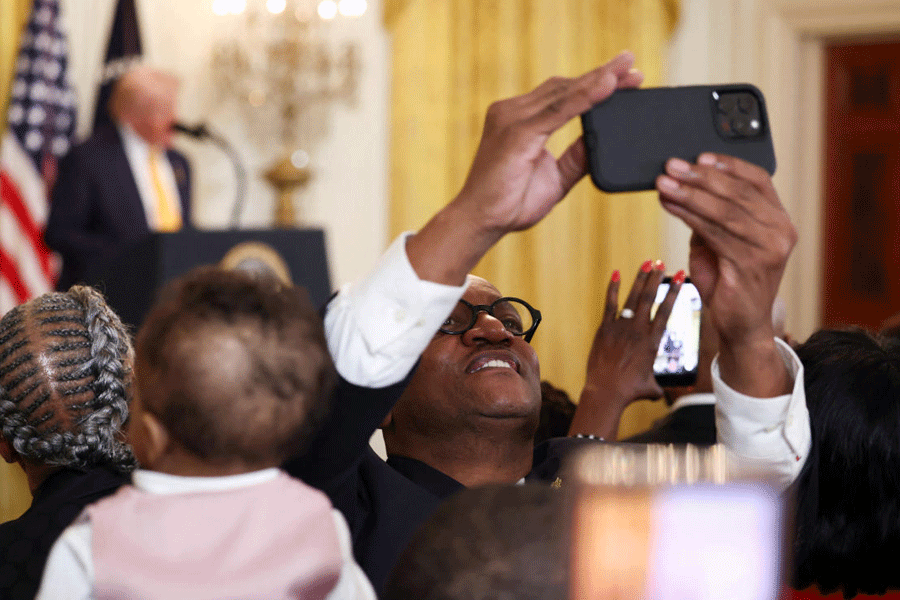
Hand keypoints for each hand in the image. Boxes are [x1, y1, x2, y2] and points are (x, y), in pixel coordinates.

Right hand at [407, 51, 643, 284]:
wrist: (480, 222)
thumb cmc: (510, 203)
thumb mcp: (555, 177)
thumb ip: (576, 157)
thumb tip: (603, 140)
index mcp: (519, 119)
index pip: (561, 94)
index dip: (592, 84)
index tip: (624, 78)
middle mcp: (512, 111)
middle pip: (564, 86)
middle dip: (601, 76)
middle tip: (632, 64)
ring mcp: (512, 119)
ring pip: (564, 93)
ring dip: (598, 81)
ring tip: (628, 71)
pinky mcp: (516, 132)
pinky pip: (558, 110)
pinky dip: (585, 98)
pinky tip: (607, 89)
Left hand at [568, 262, 683, 439]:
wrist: (606, 392)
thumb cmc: (630, 392)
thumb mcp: (651, 388)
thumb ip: (658, 386)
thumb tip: (662, 393)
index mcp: (653, 341)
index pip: (666, 310)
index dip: (674, 291)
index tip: (680, 276)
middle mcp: (638, 331)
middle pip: (650, 298)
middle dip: (657, 278)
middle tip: (661, 263)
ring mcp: (621, 328)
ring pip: (632, 298)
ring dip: (640, 279)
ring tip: (647, 263)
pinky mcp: (605, 329)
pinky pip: (610, 305)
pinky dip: (612, 288)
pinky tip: (616, 274)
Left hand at [656, 153, 796, 396]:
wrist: (740, 325)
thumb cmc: (728, 282)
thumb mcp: (720, 241)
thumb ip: (711, 215)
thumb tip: (683, 185)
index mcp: (778, 220)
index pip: (758, 179)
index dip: (728, 164)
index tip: (699, 156)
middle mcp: (781, 231)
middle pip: (737, 192)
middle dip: (699, 177)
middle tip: (671, 166)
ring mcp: (770, 248)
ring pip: (724, 210)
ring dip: (689, 194)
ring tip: (665, 184)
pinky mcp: (751, 264)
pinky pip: (713, 231)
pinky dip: (688, 215)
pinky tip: (670, 205)